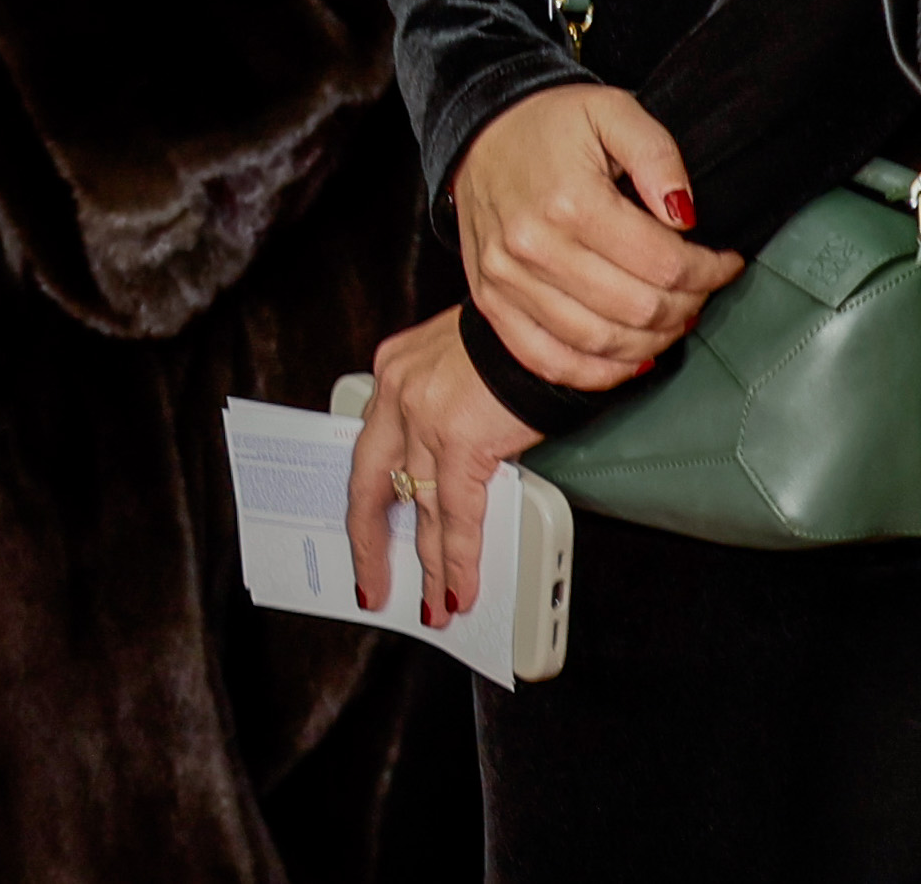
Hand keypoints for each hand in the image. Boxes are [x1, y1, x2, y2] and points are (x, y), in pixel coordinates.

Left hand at [342, 311, 544, 630]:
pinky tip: (461, 590)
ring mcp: (422, 417)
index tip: (369, 526)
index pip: (370, 446)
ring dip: (429, 565)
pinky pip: (455, 516)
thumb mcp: (463, 362)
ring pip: (418, 510)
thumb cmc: (521, 336)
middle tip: (371, 583)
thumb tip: (460, 463)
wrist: (551, 314)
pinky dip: (459, 560)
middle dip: (371, 543)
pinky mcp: (458, 440)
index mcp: (395, 370)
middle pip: (369, 484)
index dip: (369, 494)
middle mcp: (397, 391)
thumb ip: (448, 404)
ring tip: (435, 605)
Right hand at [449, 82, 740, 383]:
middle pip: (638, 309)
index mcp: (570, 200)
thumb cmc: (552, 123)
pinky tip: (629, 358)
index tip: (726, 262)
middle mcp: (533, 246)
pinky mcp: (490, 301)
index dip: (710, 271)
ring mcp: (507, 279)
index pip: (665, 264)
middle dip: (688, 306)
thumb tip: (685, 215)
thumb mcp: (613, 110)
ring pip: (601, 342)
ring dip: (653, 341)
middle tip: (701, 290)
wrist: (479, 131)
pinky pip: (549, 360)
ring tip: (672, 319)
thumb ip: (657, 155)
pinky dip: (597, 373)